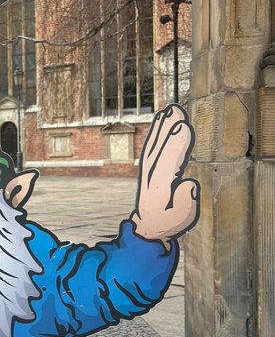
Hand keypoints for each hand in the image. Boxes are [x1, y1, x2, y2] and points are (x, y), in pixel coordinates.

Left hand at [130, 105, 199, 247]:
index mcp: (159, 188)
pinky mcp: (148, 167)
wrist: (147, 226)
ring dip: (161, 127)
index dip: (175, 145)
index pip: (168, 163)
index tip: (183, 128)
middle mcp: (151, 176)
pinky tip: (162, 120)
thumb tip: (189, 184)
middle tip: (176, 111)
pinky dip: (156, 132)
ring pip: (154, 145)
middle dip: (167, 130)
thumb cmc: (166, 222)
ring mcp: (148, 170)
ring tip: (170, 110)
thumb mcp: (179, 220)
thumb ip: (185, 203)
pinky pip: (151, 146)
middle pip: (159, 149)